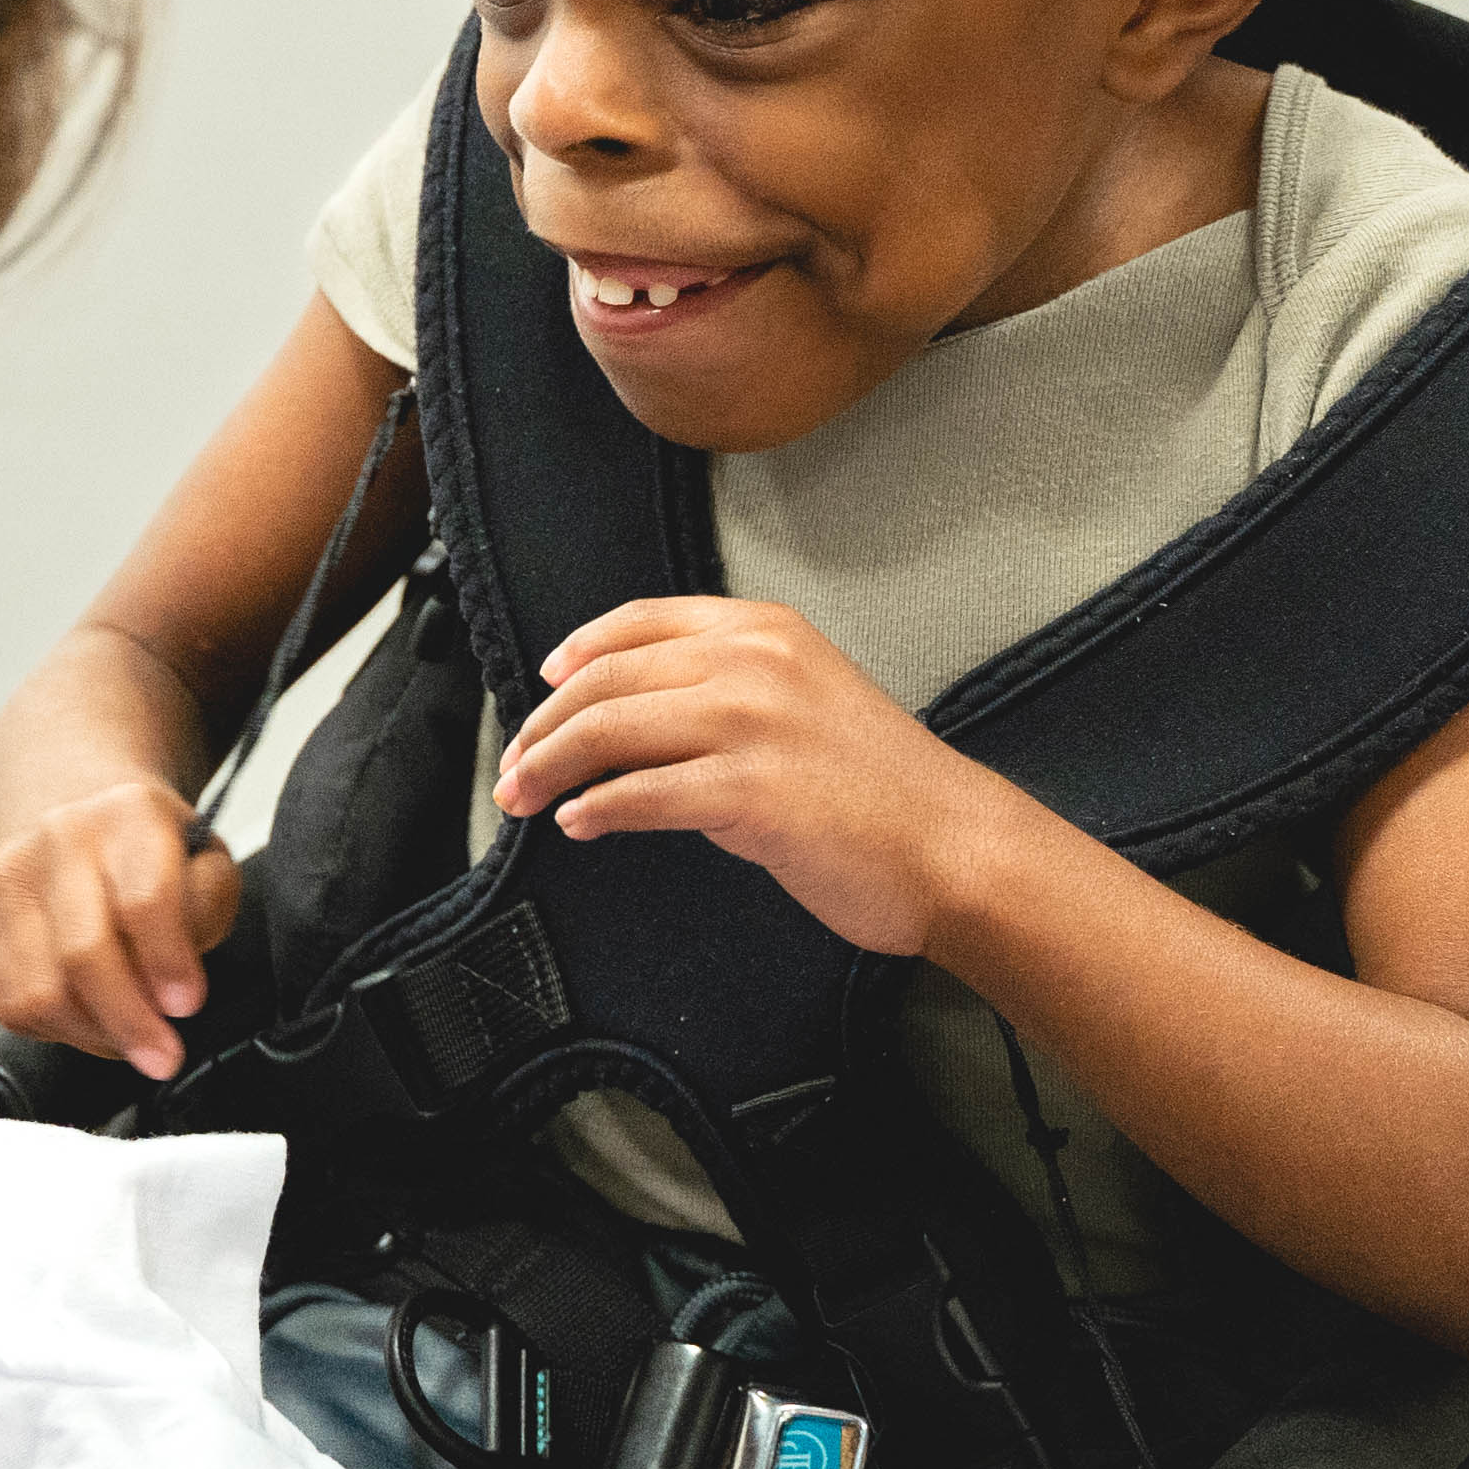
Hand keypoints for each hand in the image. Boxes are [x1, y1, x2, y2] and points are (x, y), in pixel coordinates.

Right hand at [0, 780, 246, 1080]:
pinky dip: (50, 1028)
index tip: (186, 1005)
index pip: (145, 901)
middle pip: (83, 952)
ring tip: (123, 1036)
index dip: (168, 964)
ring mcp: (6, 877)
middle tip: (161, 1054)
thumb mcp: (206, 866)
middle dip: (128, 1020)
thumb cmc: (148, 856)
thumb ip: (206, 912)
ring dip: (89, 1033)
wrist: (81, 823)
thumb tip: (171, 984)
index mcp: (127, 814)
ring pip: (38, 990)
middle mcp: (59, 837)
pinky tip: (82, 1018)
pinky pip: (5, 1002)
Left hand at [495, 595, 1040, 957]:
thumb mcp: (807, 702)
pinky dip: (596, 810)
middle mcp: (755, 663)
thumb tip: (640, 730)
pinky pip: (641, 795)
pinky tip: (579, 824)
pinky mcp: (750, 792)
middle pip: (609, 679)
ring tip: (527, 798)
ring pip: (611, 731)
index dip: (577, 653)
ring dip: (552, 769)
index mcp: (767, 632)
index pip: (641, 624)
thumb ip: (730, 696)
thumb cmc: (886, 791)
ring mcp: (753, 724)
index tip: (543, 684)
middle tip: (514, 767)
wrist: (954, 845)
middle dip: (545, 725)